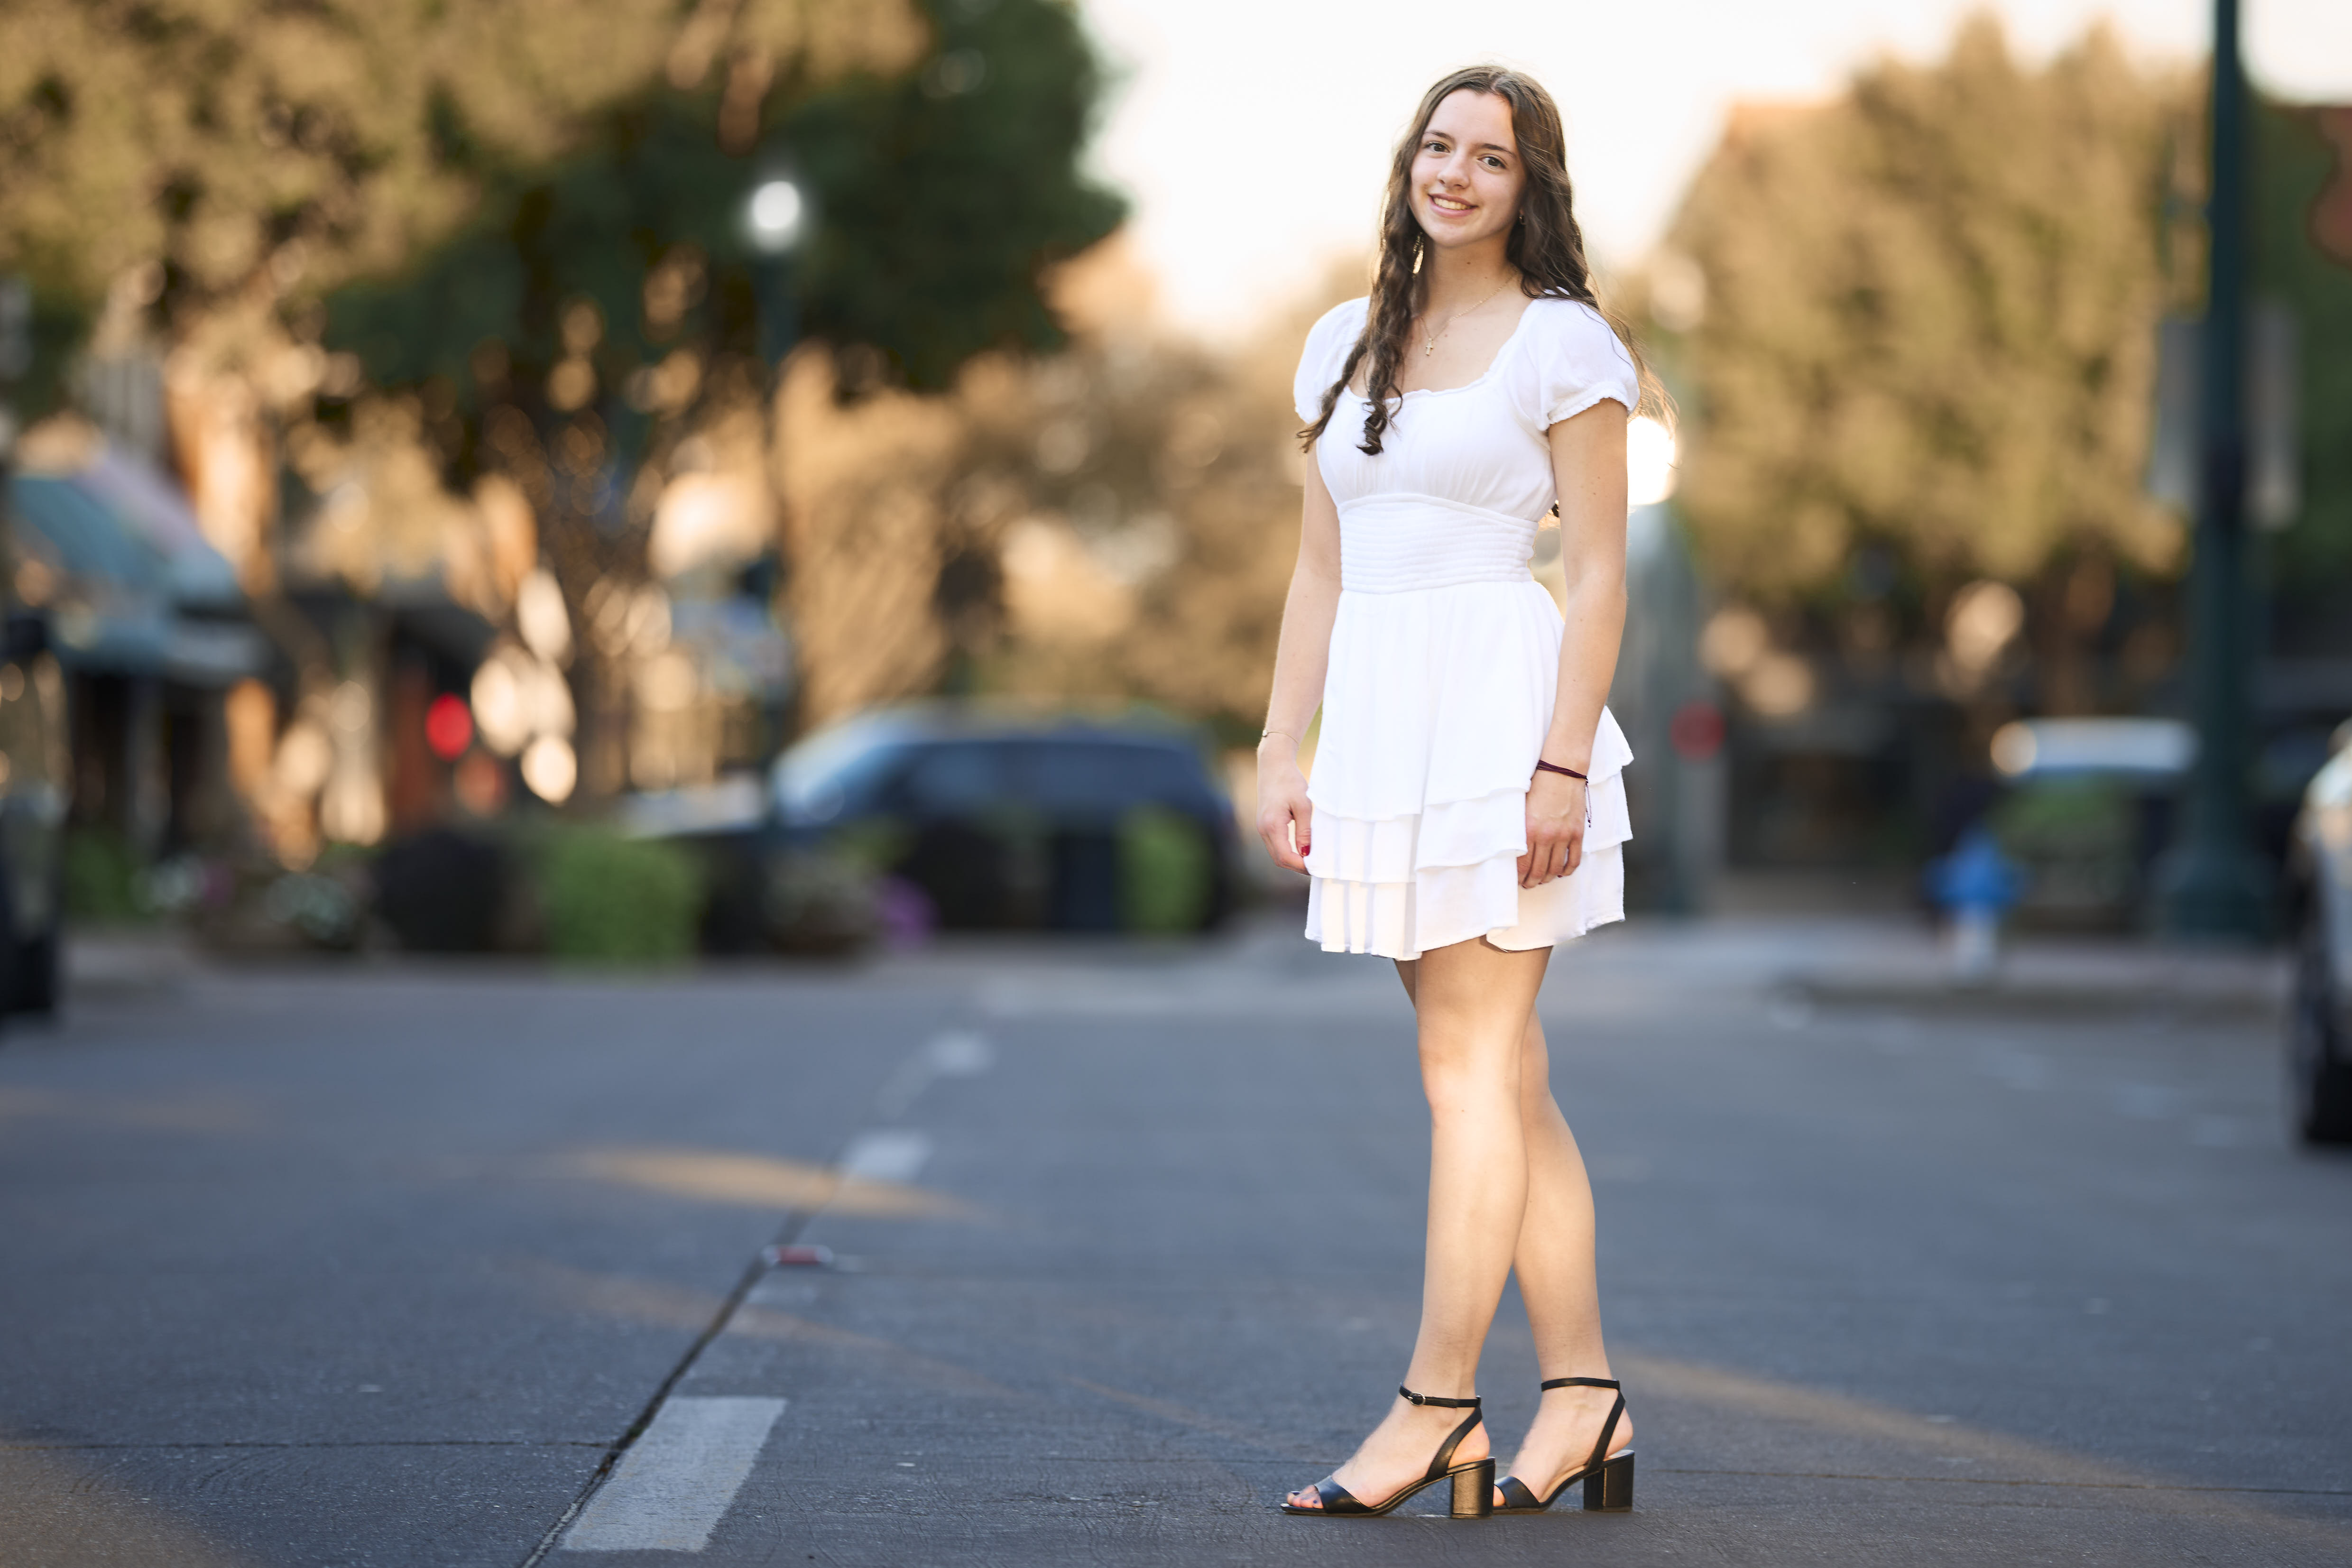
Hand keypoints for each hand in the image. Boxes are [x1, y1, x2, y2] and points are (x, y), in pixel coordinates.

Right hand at [1255, 740, 1313, 873]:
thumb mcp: (1303, 806)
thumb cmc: (1290, 782)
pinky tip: (1301, 850)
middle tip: (1316, 867)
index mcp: (1272, 825)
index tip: (1316, 866)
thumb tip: (1307, 854)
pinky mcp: (1264, 824)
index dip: (1301, 866)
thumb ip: (1305, 832)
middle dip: (1297, 866)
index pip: (1285, 856)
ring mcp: (1261, 828)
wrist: (1274, 765)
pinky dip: (1287, 852)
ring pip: (1276, 854)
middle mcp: (1263, 829)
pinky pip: (1275, 845)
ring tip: (1311, 860)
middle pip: (1279, 859)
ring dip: (1292, 860)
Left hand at [1518, 770, 1584, 887]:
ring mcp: (1564, 835)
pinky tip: (1561, 872)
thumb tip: (1513, 848)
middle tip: (1528, 884)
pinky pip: (1574, 859)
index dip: (1519, 876)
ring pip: (1556, 868)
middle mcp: (1546, 835)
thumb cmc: (1538, 786)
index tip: (1517, 880)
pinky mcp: (1578, 833)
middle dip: (1531, 881)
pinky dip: (1568, 870)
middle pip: (1538, 870)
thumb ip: (1518, 828)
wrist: (1561, 771)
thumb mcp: (1520, 806)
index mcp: (1528, 829)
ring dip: (1548, 878)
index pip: (1522, 864)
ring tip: (1542, 880)